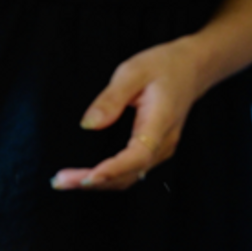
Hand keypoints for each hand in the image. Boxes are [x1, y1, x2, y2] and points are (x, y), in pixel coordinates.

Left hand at [50, 36, 209, 190]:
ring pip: (129, 178)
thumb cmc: (163, 66)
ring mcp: (160, 151)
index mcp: (160, 123)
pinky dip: (108, 177)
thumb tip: (89, 124)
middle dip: (94, 182)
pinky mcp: (154, 151)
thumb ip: (111, 99)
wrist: (191, 69)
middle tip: (60, 181)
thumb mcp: (133, 72)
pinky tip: (87, 174)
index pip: (137, 156)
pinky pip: (131, 171)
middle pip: (129, 175)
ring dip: (99, 183)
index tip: (86, 177)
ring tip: (66, 181)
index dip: (112, 170)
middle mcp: (163, 144)